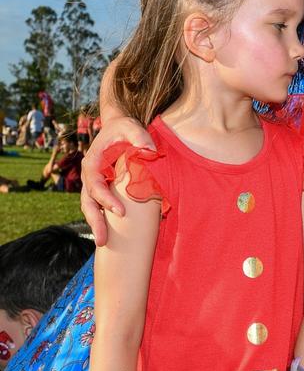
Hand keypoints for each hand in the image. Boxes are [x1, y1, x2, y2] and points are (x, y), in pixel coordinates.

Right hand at [81, 118, 153, 244]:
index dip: (105, 199)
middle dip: (95, 221)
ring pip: (90, 207)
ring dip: (96, 225)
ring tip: (102, 243)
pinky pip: (100, 207)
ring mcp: (95, 184)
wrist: (118, 128)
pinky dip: (104, 220)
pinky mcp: (103, 189)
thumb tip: (149, 152)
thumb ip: (140, 137)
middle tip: (102, 240)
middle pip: (88, 201)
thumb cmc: (124, 128)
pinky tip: (112, 235)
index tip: (120, 212)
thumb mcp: (131, 127)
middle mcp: (90, 176)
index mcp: (92, 162)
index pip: (95, 184)